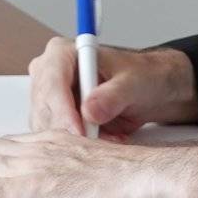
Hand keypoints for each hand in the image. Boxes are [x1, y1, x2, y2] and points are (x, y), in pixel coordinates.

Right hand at [26, 37, 197, 135]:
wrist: (151, 90)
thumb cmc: (142, 76)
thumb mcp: (134, 83)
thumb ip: (113, 95)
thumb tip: (90, 111)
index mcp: (63, 53)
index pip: (52, 82)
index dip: (63, 109)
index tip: (80, 131)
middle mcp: (50, 74)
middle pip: (45, 107)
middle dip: (70, 127)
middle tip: (99, 139)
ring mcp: (51, 98)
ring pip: (49, 126)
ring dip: (78, 137)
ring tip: (110, 134)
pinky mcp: (57, 119)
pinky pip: (58, 138)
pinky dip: (80, 144)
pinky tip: (104, 137)